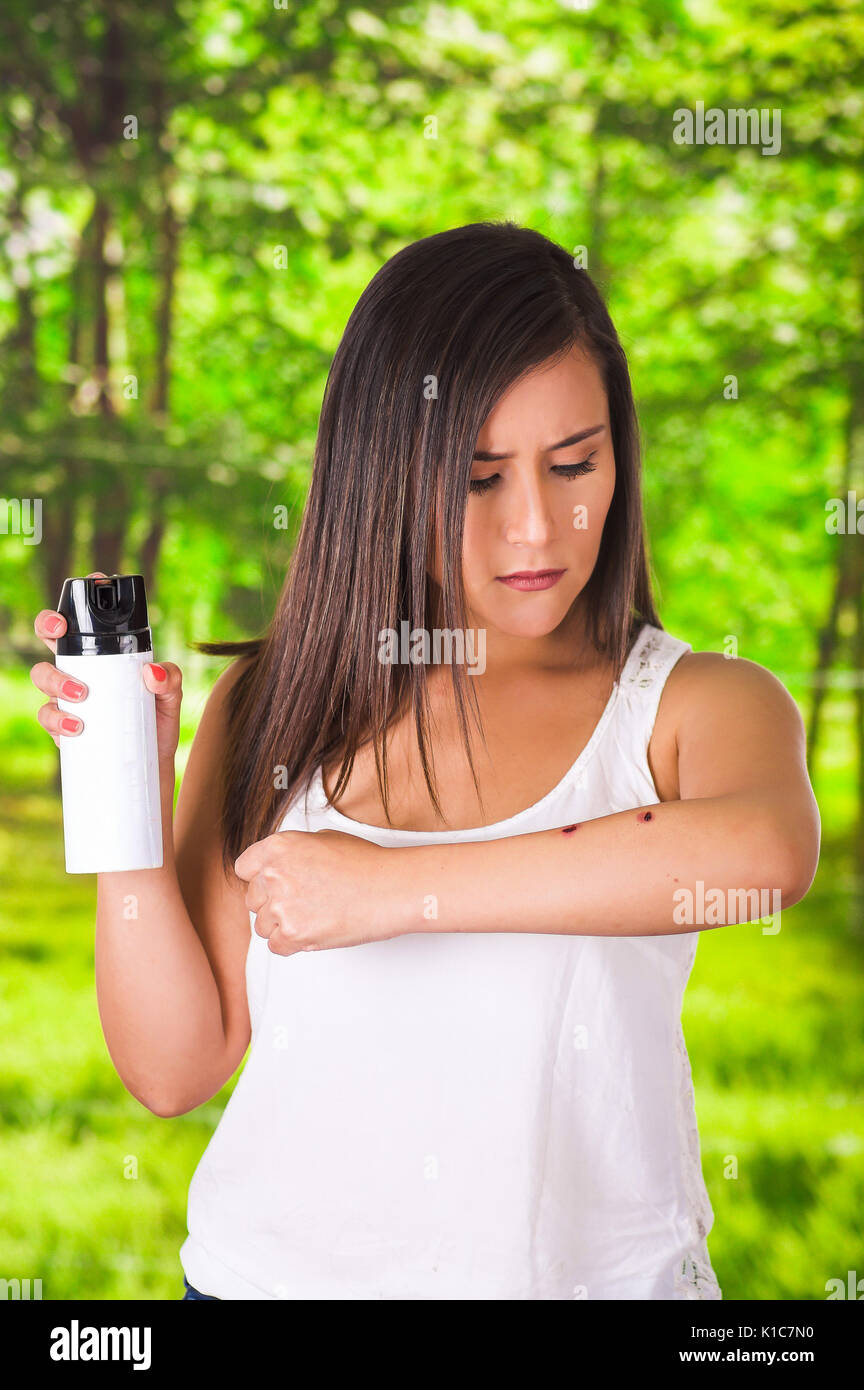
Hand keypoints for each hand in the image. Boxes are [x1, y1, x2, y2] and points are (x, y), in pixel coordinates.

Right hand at [31, 570, 182, 762]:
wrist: (149, 768)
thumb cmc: (156, 725)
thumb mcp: (171, 699)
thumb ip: (170, 680)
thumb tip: (151, 672)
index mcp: (103, 656)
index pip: (85, 621)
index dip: (79, 600)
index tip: (85, 590)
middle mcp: (80, 671)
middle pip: (51, 638)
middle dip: (48, 625)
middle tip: (60, 631)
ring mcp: (68, 698)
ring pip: (42, 675)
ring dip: (55, 679)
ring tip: (80, 694)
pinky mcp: (63, 727)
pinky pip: (48, 717)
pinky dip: (58, 720)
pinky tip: (76, 726)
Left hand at [234, 829, 396, 955]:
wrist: (390, 889)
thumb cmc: (366, 864)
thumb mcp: (323, 839)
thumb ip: (293, 853)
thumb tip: (281, 866)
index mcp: (278, 847)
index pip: (244, 868)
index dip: (259, 878)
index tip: (271, 885)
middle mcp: (274, 875)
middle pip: (252, 900)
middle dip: (272, 903)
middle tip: (302, 902)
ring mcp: (281, 906)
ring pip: (263, 926)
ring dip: (282, 925)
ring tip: (313, 916)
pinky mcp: (292, 934)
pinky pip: (276, 947)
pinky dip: (292, 944)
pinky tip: (313, 930)